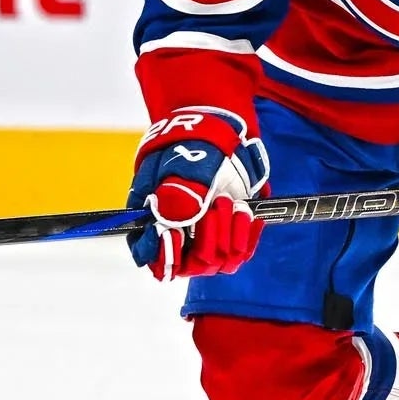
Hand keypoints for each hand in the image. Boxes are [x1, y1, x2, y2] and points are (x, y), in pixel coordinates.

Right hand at [126, 106, 269, 280]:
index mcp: (152, 221)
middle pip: (191, 265)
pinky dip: (246, 236)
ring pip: (216, 262)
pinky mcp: (229, 234)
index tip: (176, 234)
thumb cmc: (190, 146)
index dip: (163, 253)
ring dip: (227, 235)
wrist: (218, 134)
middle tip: (217, 205)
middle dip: (207, 238)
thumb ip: (177, 192)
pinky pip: (239, 253)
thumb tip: (171, 224)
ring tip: (232, 203)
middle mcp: (178, 236)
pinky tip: (248, 214)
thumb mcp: (180, 164)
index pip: (150, 257)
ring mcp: (205, 238)